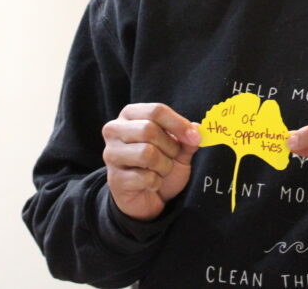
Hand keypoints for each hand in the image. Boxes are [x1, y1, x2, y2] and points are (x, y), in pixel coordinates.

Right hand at [102, 103, 200, 221]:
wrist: (148, 196)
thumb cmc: (161, 164)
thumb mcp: (179, 148)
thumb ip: (187, 138)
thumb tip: (196, 129)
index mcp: (130, 114)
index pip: (156, 110)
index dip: (179, 124)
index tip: (195, 137)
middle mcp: (114, 130)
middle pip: (148, 130)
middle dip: (170, 147)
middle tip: (174, 157)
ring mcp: (111, 154)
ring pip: (146, 153)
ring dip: (164, 166)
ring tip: (162, 170)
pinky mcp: (114, 179)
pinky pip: (144, 177)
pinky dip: (156, 182)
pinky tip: (151, 184)